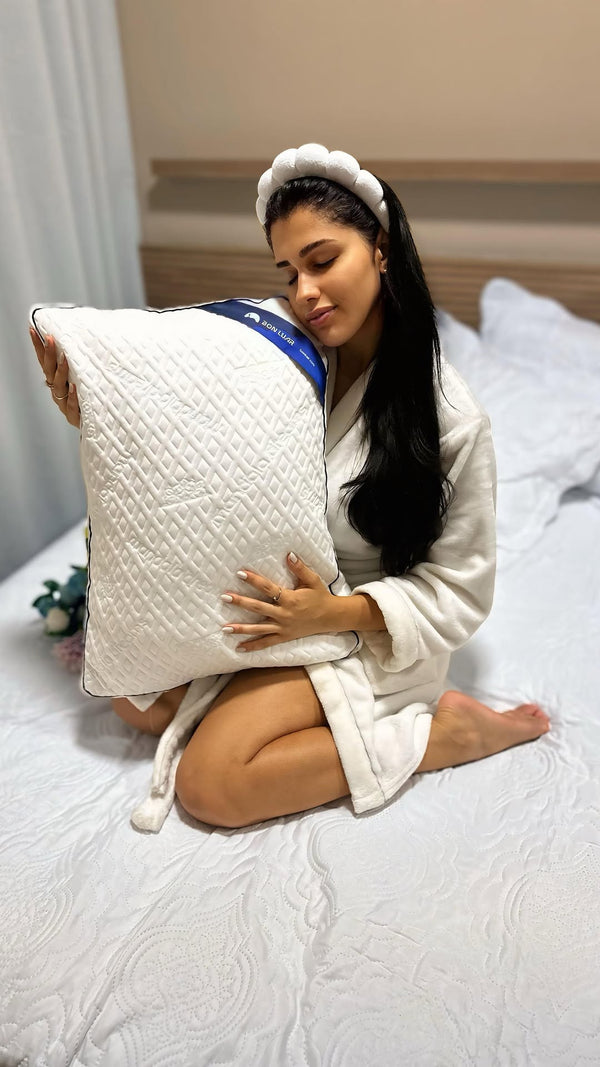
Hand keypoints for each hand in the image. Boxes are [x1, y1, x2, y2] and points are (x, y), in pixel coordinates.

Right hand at [30, 327, 80, 428]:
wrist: (96, 425)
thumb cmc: (89, 399)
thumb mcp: (84, 378)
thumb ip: (80, 363)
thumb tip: (84, 339)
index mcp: (57, 380)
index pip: (45, 361)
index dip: (39, 346)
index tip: (33, 330)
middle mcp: (57, 390)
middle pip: (49, 370)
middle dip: (48, 353)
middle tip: (50, 338)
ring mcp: (64, 403)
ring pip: (59, 386)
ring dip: (61, 371)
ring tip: (64, 358)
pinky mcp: (74, 416)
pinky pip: (71, 406)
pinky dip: (72, 397)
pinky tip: (73, 387)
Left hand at [221, 552, 339, 651]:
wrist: (331, 617)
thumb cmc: (320, 597)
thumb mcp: (313, 580)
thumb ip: (300, 568)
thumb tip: (289, 554)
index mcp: (290, 599)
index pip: (268, 588)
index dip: (253, 580)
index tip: (240, 573)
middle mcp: (284, 614)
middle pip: (258, 608)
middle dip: (240, 602)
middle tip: (225, 597)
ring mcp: (283, 627)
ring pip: (258, 629)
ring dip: (241, 628)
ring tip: (225, 628)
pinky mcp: (284, 637)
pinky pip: (266, 643)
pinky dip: (253, 646)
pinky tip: (239, 648)